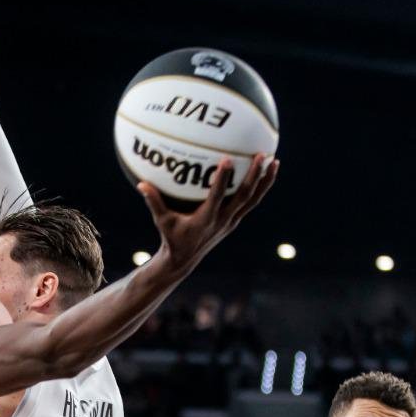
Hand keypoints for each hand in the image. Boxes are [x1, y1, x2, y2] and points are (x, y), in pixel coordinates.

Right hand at [137, 152, 278, 271]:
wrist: (185, 260)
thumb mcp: (162, 221)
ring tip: (274, 161)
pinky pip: (251, 202)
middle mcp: (223, 220)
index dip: (222, 180)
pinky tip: (266, 172)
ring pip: (253, 199)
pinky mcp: (234, 220)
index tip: (227, 159)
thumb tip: (141, 183)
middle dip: (254, 176)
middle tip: (262, 155)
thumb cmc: (171, 238)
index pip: (216, 197)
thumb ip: (153, 202)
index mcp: (205, 219)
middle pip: (243, 196)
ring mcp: (231, 221)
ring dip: (265, 181)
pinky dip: (260, 188)